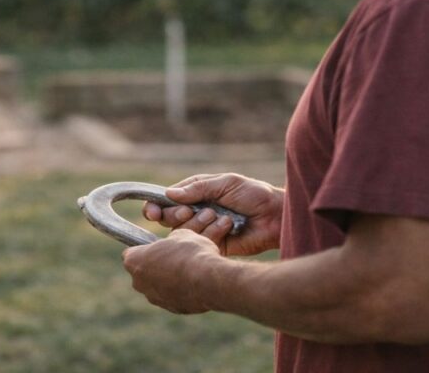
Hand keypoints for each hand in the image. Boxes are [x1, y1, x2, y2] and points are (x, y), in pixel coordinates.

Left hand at [122, 229, 220, 313]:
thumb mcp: (182, 234)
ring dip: (168, 280)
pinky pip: (172, 297)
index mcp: (135, 261)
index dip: (144, 249)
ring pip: (157, 286)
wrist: (209, 280)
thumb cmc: (192, 253)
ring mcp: (154, 298)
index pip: (130, 254)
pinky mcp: (171, 309)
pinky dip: (180, 291)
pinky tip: (195, 283)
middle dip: (155, 266)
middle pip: (142, 272)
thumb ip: (171, 239)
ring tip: (189, 270)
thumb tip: (174, 242)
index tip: (157, 247)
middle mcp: (139, 283)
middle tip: (174, 257)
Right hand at [143, 172, 282, 255]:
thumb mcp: (226, 183)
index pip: (168, 199)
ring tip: (215, 216)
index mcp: (197, 193)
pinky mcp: (212, 246)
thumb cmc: (254, 195)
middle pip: (169, 217)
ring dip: (193, 224)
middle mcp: (197, 211)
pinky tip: (224, 228)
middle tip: (186, 212)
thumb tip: (169, 194)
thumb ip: (198, 188)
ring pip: (181, 232)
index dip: (157, 205)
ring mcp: (204, 229)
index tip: (152, 211)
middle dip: (172, 216)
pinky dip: (206, 236)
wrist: (276, 217)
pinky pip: (198, 244)